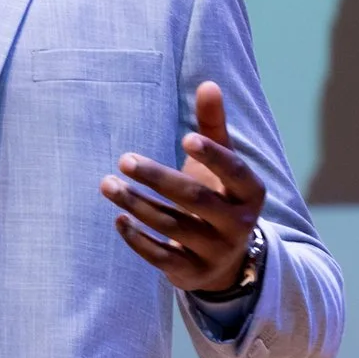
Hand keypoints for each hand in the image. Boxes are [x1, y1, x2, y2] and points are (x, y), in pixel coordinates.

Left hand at [102, 81, 264, 291]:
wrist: (225, 259)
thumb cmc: (218, 196)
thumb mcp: (220, 165)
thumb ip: (213, 127)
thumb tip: (208, 84)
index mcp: (250, 193)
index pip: (235, 172)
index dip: (213, 156)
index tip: (186, 138)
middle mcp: (238, 224)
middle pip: (196, 199)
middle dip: (157, 178)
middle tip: (124, 160)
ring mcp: (216, 251)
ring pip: (173, 227)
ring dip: (137, 205)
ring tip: (108, 185)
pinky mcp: (193, 273)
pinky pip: (162, 257)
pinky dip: (138, 239)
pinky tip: (119, 220)